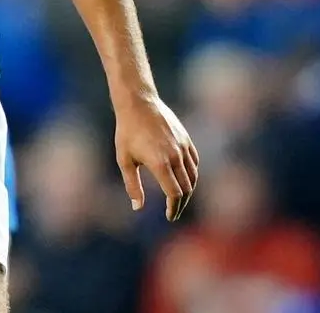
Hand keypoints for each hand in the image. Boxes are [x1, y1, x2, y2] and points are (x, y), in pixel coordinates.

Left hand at [114, 91, 198, 220]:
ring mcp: (183, 147)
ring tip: (179, 198)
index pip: (175, 194)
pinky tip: (185, 179)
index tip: (169, 216)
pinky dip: (192, 174)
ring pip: (193, 176)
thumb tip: (137, 207)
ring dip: (189, 190)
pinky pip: (195, 162)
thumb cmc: (127, 132)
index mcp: (160, 164)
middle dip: (181, 203)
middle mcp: (176, 156)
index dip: (173, 208)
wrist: (138, 103)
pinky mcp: (186, 139)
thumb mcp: (124, 159)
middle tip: (173, 211)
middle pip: (187, 188)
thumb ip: (132, 185)